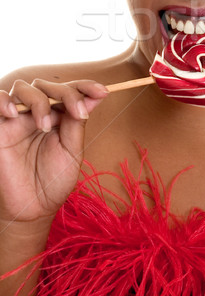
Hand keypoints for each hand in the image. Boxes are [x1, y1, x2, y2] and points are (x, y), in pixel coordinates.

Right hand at [0, 79, 108, 223]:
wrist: (33, 209)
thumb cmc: (54, 182)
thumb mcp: (72, 151)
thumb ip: (77, 123)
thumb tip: (94, 96)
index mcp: (58, 117)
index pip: (70, 90)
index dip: (86, 86)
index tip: (103, 91)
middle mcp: (38, 114)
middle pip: (48, 86)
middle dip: (66, 93)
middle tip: (78, 113)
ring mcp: (17, 120)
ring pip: (23, 88)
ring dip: (39, 100)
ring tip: (44, 125)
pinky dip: (4, 100)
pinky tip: (14, 113)